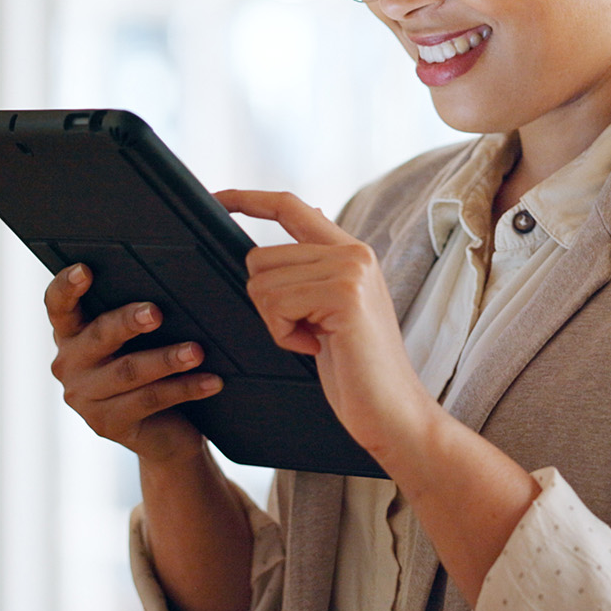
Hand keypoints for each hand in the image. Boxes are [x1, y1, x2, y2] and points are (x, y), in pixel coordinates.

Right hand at [44, 263, 223, 463]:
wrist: (162, 432)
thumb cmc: (150, 369)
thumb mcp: (137, 340)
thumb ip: (138, 316)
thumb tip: (171, 288)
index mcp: (71, 334)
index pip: (58, 306)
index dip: (67, 287)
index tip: (84, 270)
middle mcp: (69, 364)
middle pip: (99, 336)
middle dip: (128, 322)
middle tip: (156, 312)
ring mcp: (85, 398)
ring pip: (128, 371)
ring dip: (166, 359)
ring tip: (196, 351)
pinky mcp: (107, 424)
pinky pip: (150, 400)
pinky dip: (184, 388)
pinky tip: (210, 381)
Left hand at [215, 190, 437, 460]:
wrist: (393, 412)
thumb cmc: (357, 371)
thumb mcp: (331, 312)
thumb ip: (314, 271)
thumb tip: (296, 228)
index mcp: (349, 252)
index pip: (290, 207)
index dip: (248, 199)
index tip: (217, 199)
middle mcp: (353, 252)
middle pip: (260, 257)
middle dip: (267, 304)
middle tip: (305, 332)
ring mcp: (351, 270)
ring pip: (262, 282)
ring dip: (276, 323)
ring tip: (315, 341)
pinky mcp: (344, 294)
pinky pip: (276, 304)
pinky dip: (283, 335)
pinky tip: (315, 348)